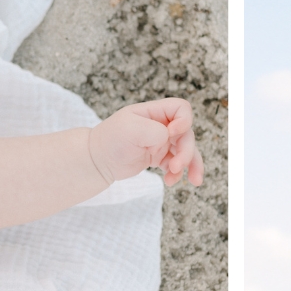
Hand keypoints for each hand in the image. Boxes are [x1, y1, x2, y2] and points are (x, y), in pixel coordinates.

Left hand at [87, 99, 203, 187]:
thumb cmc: (110, 140)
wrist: (97, 161)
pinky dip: (177, 174)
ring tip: (193, 181)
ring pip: (186, 151)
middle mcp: (161, 125)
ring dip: (190, 165)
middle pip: (187, 134)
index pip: (181, 108)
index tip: (171, 134)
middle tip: (176, 166)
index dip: (184, 121)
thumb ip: (155, 130)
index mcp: (154, 112)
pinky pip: (176, 165)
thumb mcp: (131, 128)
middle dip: (186, 152)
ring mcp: (161, 142)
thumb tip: (170, 138)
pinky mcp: (158, 157)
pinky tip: (170, 182)